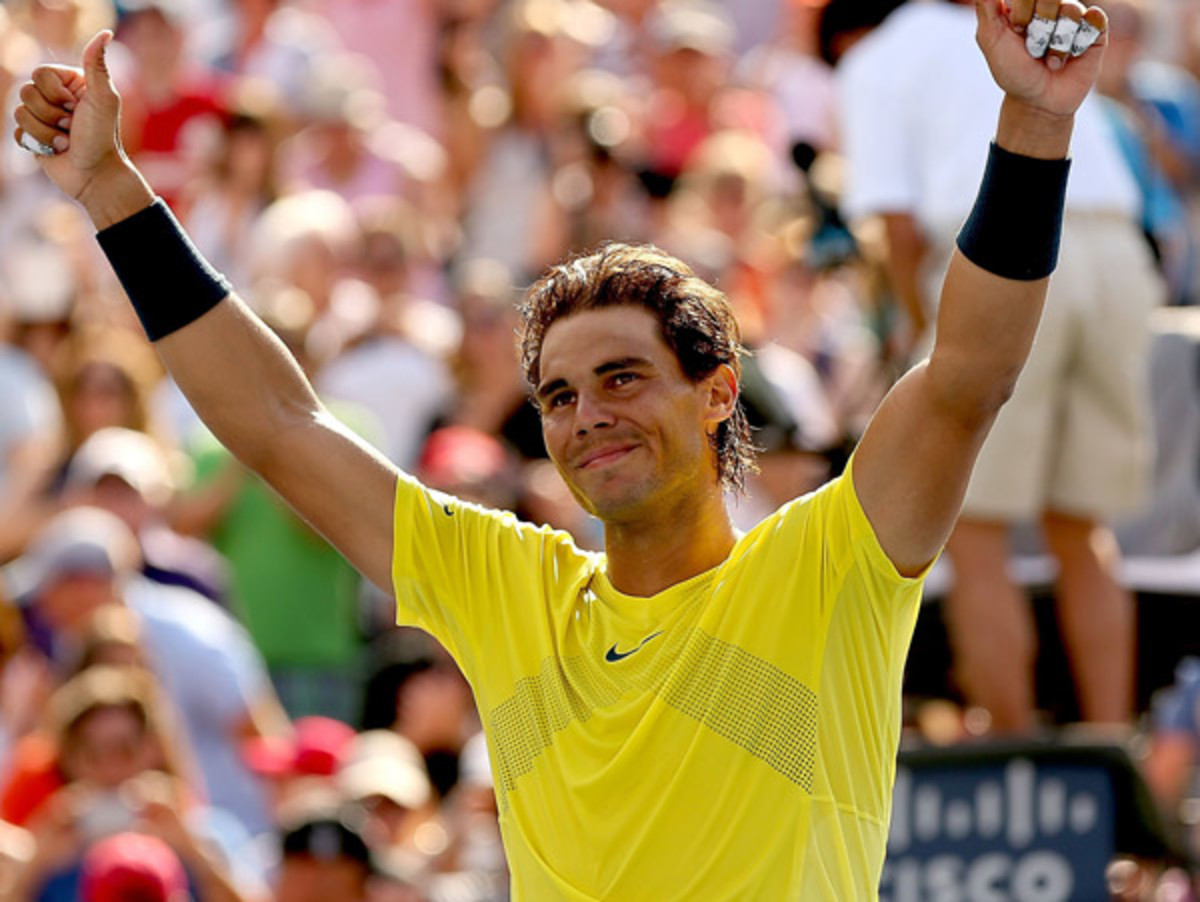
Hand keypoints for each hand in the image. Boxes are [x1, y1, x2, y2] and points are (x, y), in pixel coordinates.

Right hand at [12, 30, 150, 226]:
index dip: (55, 93)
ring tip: (66, 141)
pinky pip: (18, 132)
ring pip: (20, 113)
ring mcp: (43, 116)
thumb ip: (97, 66)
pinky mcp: (34, 136)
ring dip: (46, 131)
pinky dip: (38, 143)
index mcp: (70, 83)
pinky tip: (56, 150)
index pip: (40, 73)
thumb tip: (105, 34)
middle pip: (26, 91)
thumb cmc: (102, 137)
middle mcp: (56, 97)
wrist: (96, 175)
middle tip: (72, 127)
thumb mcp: (103, 99)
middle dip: (51, 114)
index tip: (76, 107)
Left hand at [976, 0, 1107, 117]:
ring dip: (1056, 44)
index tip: (1017, 33)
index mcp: (1026, 3)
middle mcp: (1052, 4)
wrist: (1038, 102)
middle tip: (1033, 49)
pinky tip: (1070, 57)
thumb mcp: (991, 41)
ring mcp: (1075, 14)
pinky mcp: (1096, 28)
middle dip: (1039, 30)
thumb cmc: (1014, 71)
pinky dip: (1078, 43)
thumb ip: (987, 9)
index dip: (1022, 15)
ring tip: (1050, 59)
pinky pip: (1094, 20)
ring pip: (1071, 11)